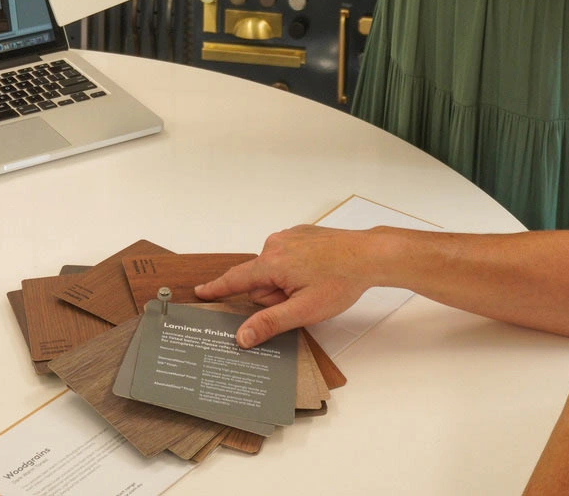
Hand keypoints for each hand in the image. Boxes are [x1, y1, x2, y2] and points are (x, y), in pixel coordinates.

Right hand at [194, 225, 373, 347]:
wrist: (368, 255)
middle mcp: (275, 243)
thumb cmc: (340, 281)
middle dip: (275, 295)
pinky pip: (288, 256)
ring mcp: (289, 236)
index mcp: (272, 262)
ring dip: (287, 282)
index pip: (236, 279)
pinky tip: (317, 271)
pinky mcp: (301, 233)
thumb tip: (242, 336)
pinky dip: (297, 267)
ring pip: (275, 269)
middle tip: (302, 298)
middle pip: (260, 279)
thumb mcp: (303, 311)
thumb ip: (269, 323)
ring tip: (314, 284)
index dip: (217, 288)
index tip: (200, 291)